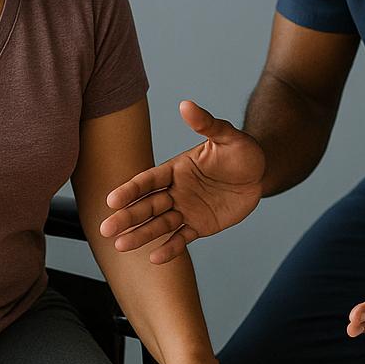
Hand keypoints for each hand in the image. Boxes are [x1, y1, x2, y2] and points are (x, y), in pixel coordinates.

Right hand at [99, 100, 266, 263]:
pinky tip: (155, 259)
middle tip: (105, 230)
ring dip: (140, 235)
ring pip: (159, 224)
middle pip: (146, 205)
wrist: (259, 174)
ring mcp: (186, 209)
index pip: (148, 180)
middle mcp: (175, 190)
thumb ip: (206, 123)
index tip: (112, 200)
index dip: (130, 190)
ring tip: (120, 247)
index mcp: (176, 169)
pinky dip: (170, 249)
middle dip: (127, 217)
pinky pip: (182, 238)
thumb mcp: (226, 136)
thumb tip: (186, 104)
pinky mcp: (199, 226)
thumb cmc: (241, 151)